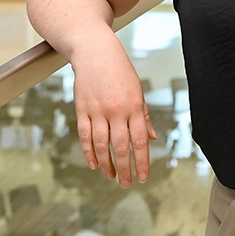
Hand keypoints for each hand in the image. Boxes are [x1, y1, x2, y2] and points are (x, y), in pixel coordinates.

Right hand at [70, 46, 156, 187]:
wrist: (95, 52)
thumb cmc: (120, 70)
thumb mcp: (138, 90)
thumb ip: (144, 116)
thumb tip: (152, 138)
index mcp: (135, 106)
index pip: (140, 141)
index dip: (141, 162)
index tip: (143, 177)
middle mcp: (117, 110)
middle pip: (121, 146)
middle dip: (124, 169)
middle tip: (126, 183)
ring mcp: (98, 110)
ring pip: (102, 144)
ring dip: (106, 164)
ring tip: (111, 176)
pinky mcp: (82, 109)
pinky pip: (85, 136)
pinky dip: (89, 152)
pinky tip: (94, 163)